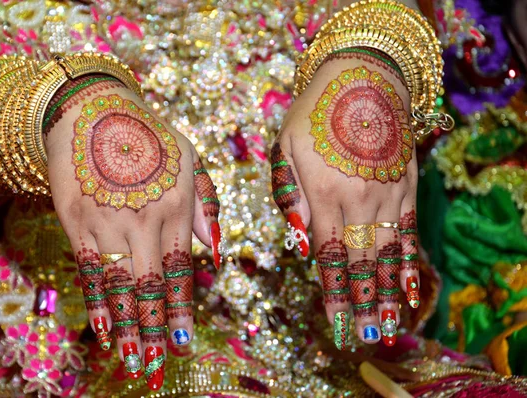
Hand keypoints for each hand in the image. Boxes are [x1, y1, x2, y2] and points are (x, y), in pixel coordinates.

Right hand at [44, 78, 221, 389]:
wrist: (95, 109)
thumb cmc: (151, 137)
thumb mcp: (190, 159)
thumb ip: (206, 204)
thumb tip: (214, 252)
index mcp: (176, 207)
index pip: (182, 269)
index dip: (182, 309)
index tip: (185, 341)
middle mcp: (144, 220)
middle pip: (151, 285)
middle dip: (156, 328)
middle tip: (159, 364)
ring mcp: (108, 221)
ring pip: (119, 284)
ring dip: (128, 325)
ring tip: (133, 359)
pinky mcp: (76, 219)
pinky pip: (88, 268)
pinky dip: (96, 302)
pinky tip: (103, 328)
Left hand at [272, 51, 419, 347]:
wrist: (362, 76)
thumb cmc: (314, 113)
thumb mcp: (285, 147)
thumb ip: (291, 195)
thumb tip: (301, 241)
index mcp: (325, 193)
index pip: (330, 257)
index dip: (334, 294)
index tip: (334, 325)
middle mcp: (360, 199)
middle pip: (361, 262)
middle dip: (362, 304)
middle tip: (363, 337)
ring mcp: (388, 193)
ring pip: (388, 253)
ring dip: (388, 292)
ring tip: (390, 326)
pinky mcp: (407, 185)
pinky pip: (409, 230)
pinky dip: (410, 261)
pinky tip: (411, 285)